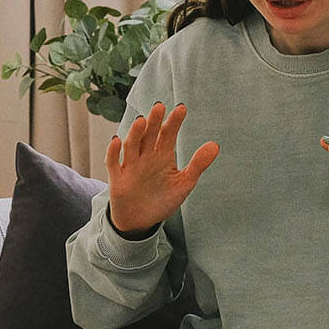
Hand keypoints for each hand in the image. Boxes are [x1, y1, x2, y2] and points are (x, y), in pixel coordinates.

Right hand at [105, 102, 219, 234]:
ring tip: (142, 121)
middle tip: (159, 107)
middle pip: (149, 135)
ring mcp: (130, 165)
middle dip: (153, 121)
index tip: (181, 109)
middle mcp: (145, 156)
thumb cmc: (162, 199)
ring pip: (131, 145)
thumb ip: (197, 164)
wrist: (141, 221)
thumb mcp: (183, 183)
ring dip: (135, 133)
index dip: (174, 122)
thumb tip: (215, 145)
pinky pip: (113, 162)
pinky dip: (113, 151)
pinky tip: (117, 141)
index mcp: (162, 155)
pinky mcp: (117, 178)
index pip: (168, 134)